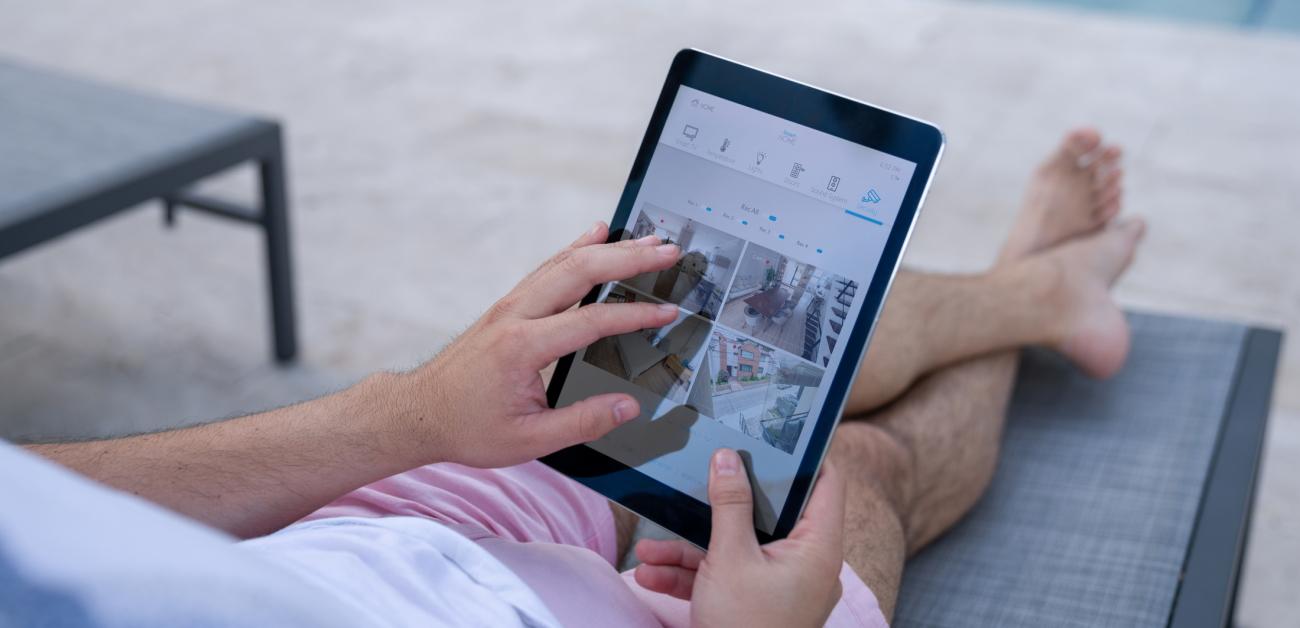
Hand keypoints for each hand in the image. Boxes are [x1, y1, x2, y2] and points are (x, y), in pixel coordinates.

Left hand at [387, 222, 680, 467]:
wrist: (418, 412)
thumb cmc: (467, 427)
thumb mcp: (528, 440)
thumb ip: (583, 422)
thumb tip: (628, 407)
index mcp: (523, 347)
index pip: (592, 321)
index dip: (636, 316)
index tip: (668, 312)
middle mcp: (516, 315)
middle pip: (580, 271)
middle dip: (629, 259)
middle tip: (668, 252)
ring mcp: (510, 305)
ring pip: (565, 262)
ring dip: (609, 248)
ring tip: (648, 241)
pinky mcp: (509, 305)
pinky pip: (548, 267)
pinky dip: (577, 248)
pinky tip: (597, 234)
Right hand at [633, 449, 845, 627]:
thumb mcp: (730, 560)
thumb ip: (728, 505)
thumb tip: (727, 457)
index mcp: (816, 547)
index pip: (825, 484)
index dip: (804, 455)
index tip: (774, 433)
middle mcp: (805, 564)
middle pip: (767, 515)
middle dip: (718, 507)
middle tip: (698, 478)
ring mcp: (781, 586)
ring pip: (737, 549)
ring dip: (690, 549)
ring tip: (650, 549)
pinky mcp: (757, 604)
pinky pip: (726, 577)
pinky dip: (692, 575)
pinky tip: (654, 574)